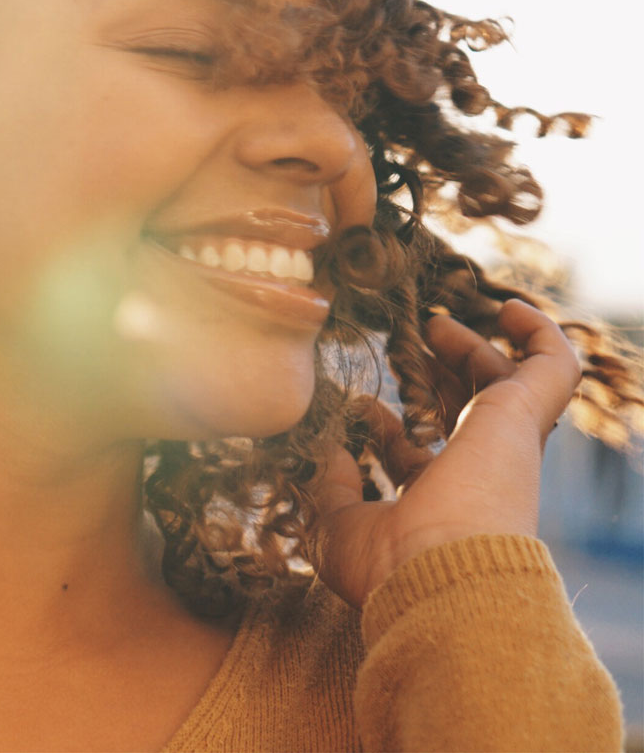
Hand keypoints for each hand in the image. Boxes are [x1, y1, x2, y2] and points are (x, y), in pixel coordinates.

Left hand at [306, 299, 582, 608]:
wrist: (439, 574)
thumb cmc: (387, 566)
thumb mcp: (336, 526)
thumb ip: (332, 487)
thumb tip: (333, 453)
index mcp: (438, 501)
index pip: (420, 455)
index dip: (389, 429)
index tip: (360, 407)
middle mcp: (478, 473)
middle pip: (463, 412)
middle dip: (435, 377)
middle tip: (408, 346)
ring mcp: (504, 445)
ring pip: (503, 386)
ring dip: (471, 350)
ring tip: (435, 323)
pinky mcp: (523, 417)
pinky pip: (553, 366)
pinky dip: (538, 334)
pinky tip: (509, 309)